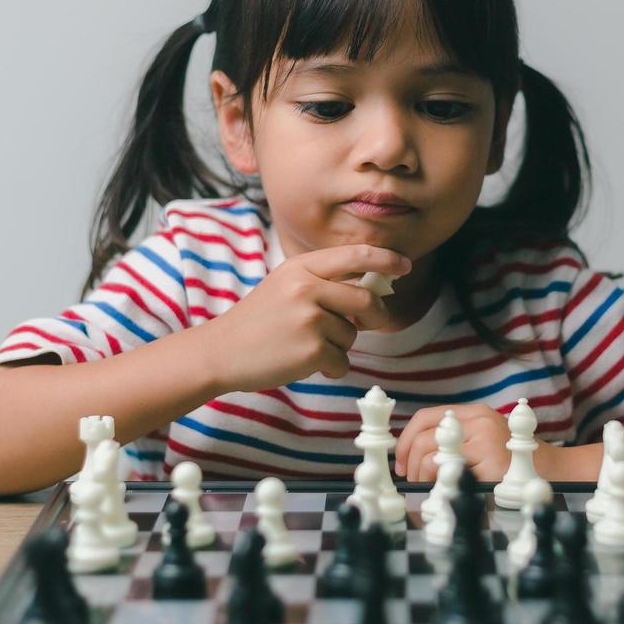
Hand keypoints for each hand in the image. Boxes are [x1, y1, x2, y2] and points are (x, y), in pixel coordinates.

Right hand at [197, 244, 410, 392]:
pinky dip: (330, 367)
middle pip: (365, 300)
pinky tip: (303, 363)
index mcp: (301, 267)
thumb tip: (370, 291)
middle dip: (376, 316)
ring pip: (352, 334)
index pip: (354, 256)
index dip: (385, 259)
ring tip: (305, 346)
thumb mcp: (285, 286)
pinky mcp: (311, 349)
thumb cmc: (257, 322)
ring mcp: (310, 318)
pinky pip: (342, 360)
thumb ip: (322, 283)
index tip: (404, 266)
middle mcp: (307, 287)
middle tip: (373, 324)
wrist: (219, 352)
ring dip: (339, 346)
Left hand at [395, 403, 553, 483]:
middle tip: (412, 481)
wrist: (555, 472)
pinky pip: (453, 475)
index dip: (406, 440)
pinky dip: (443, 486)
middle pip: (426, 438)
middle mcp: (480, 422)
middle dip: (411, 463)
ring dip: (423, 477)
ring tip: (431, 488)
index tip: (400, 462)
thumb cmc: (514, 461)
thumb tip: (413, 457)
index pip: (426, 417)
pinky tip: (449, 492)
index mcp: (475, 413)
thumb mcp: (485, 439)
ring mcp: (487, 442)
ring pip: (434, 456)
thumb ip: (456, 439)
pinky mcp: (492, 465)